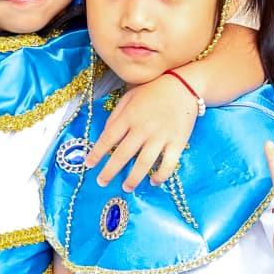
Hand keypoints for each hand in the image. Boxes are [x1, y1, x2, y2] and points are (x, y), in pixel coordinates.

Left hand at [84, 74, 197, 191]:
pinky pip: (168, 164)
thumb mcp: (130, 96)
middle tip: (101, 182)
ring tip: (126, 187)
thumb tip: (106, 133)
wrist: (184, 86)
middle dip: (110, 171)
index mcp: (129, 116)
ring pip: (144, 163)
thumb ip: (116, 114)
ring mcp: (161, 137)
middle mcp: (143, 128)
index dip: (97, 153)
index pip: (108, 138)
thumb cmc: (154, 90)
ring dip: (133, 178)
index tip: (88, 164)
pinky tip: (153, 182)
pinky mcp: (177, 143)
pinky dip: (160, 176)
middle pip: (123, 155)